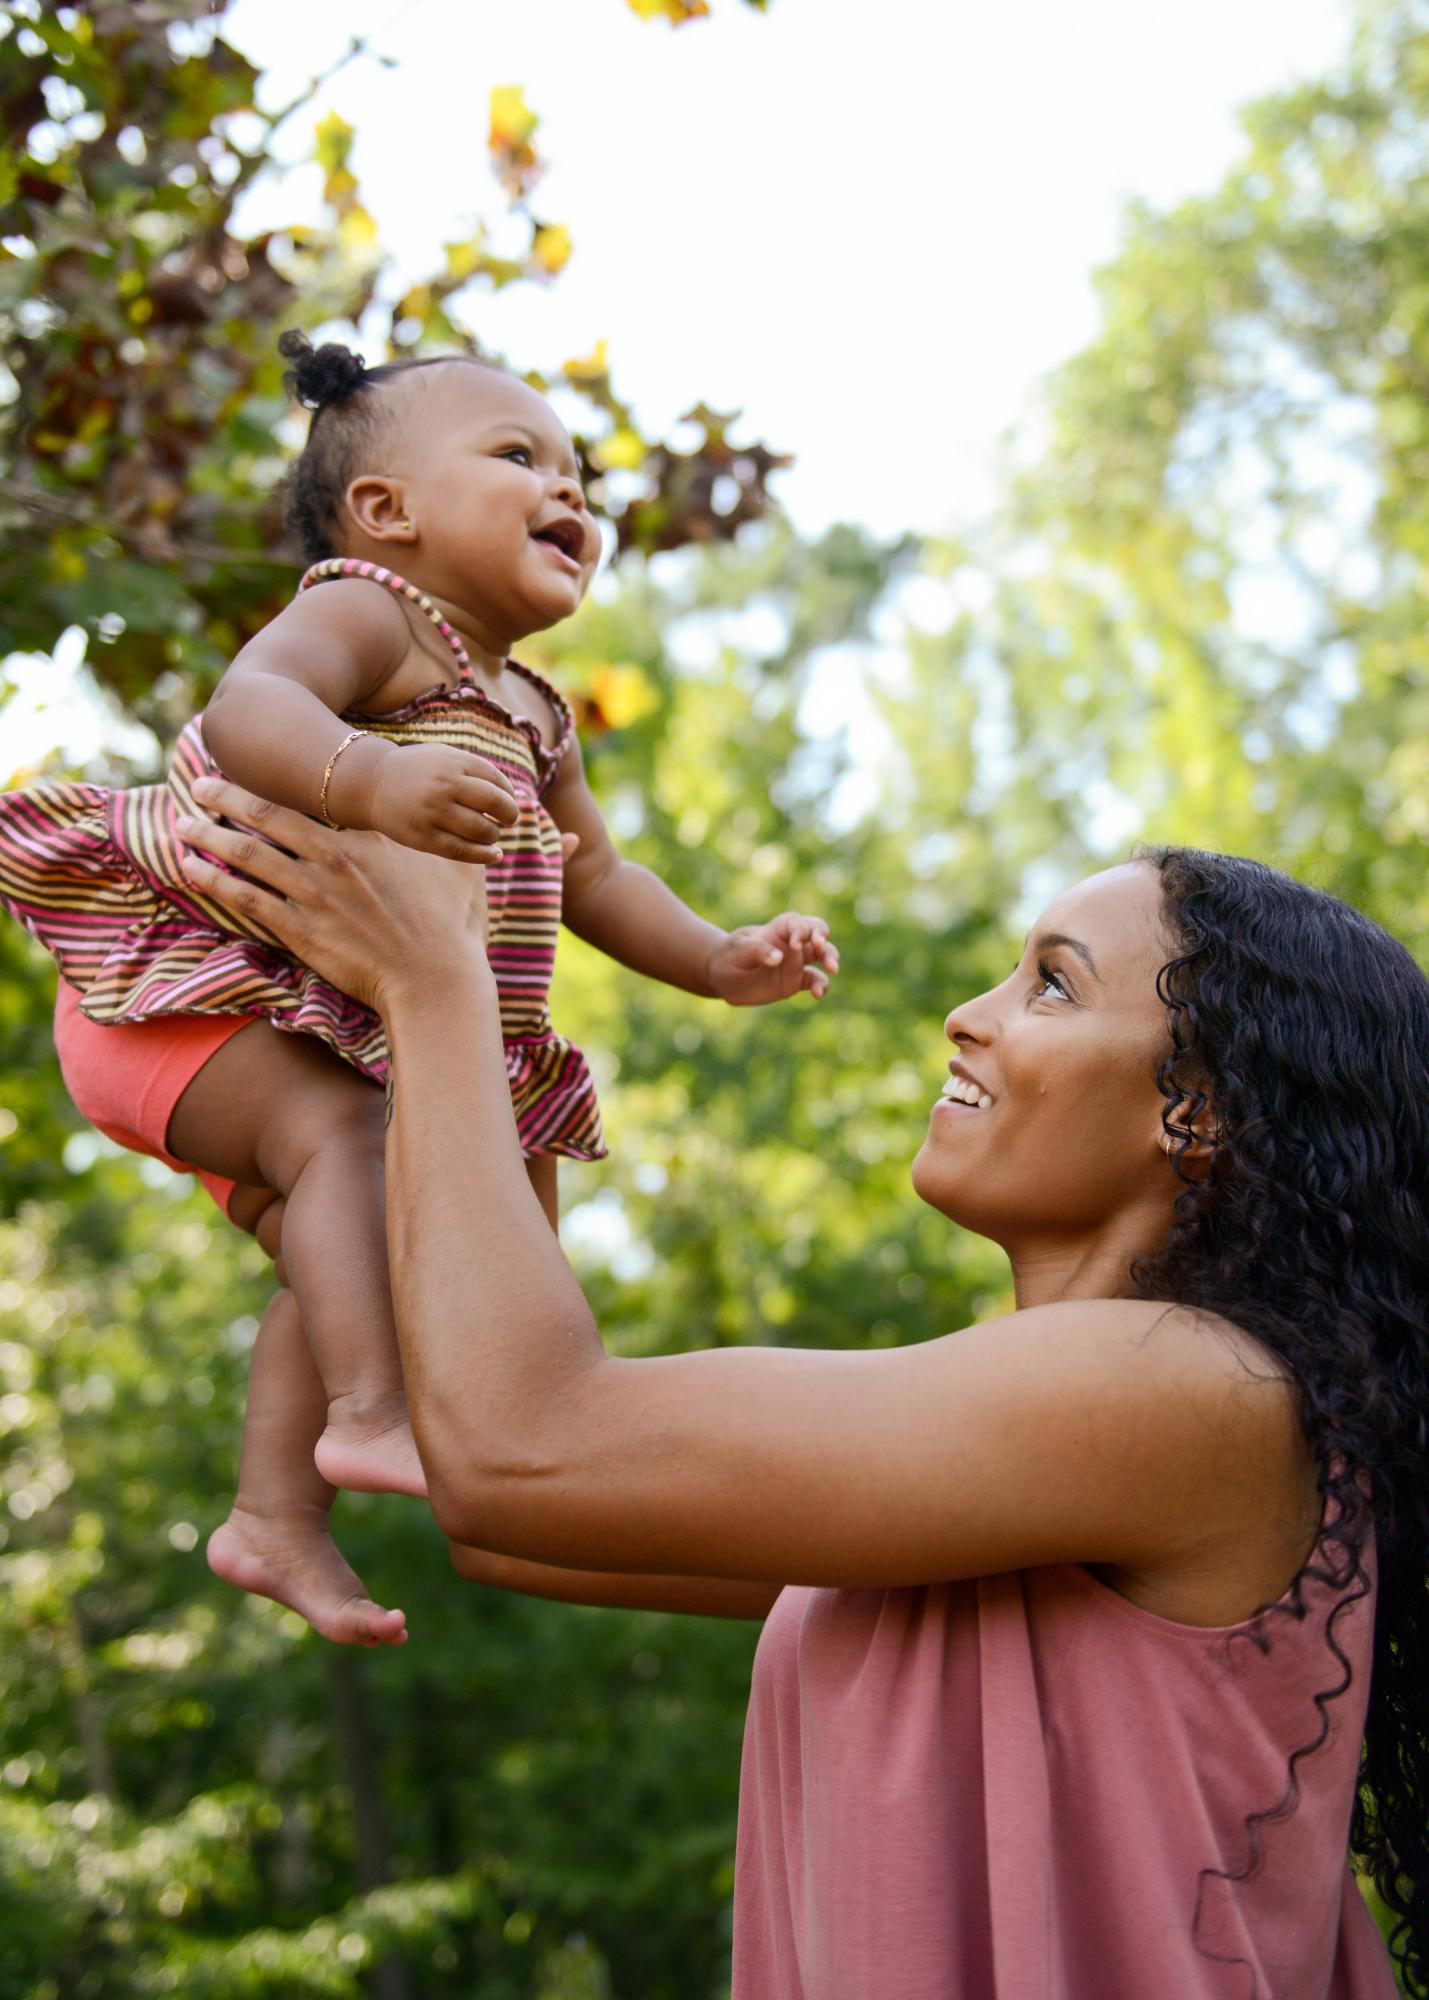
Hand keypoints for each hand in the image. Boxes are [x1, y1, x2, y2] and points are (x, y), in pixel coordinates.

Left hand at [175, 777, 490, 1016]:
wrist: (435, 981)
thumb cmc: (453, 930)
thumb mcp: (462, 872)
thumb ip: (456, 842)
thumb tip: (493, 827)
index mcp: (371, 836)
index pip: (318, 797)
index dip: (287, 780)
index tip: (261, 766)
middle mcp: (335, 855)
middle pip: (268, 815)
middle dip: (228, 796)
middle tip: (200, 782)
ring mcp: (313, 892)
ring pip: (247, 853)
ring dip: (209, 836)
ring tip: (182, 824)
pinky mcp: (298, 929)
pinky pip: (244, 898)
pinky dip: (214, 881)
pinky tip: (191, 870)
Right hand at [366, 743, 519, 862]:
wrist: (371, 784)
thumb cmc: (418, 772)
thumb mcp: (445, 758)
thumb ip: (477, 771)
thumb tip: (513, 798)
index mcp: (454, 762)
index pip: (498, 782)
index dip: (510, 796)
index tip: (508, 804)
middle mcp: (444, 785)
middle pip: (495, 804)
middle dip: (510, 815)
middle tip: (509, 821)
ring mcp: (432, 812)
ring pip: (481, 830)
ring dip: (494, 836)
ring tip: (490, 834)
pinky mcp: (422, 837)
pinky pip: (462, 851)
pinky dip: (484, 855)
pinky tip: (495, 855)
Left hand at [706, 912, 838, 1006]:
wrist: (723, 978)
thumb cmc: (729, 956)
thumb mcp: (738, 950)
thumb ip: (757, 950)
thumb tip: (778, 958)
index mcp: (777, 930)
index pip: (796, 922)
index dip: (800, 930)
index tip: (796, 943)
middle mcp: (791, 944)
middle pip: (816, 933)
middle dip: (823, 939)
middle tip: (822, 949)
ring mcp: (795, 962)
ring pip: (822, 955)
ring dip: (830, 959)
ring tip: (832, 969)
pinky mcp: (796, 981)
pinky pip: (815, 981)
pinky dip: (821, 986)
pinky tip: (818, 994)